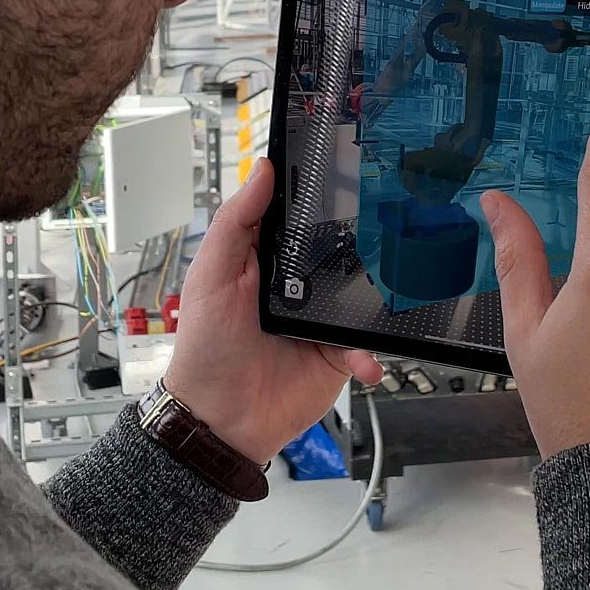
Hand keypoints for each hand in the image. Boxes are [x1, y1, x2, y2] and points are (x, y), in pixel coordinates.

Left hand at [164, 162, 383, 464]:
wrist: (219, 420)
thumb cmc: (205, 348)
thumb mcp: (212, 276)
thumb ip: (236, 222)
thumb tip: (262, 171)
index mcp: (267, 260)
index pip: (298, 218)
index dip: (317, 197)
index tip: (343, 170)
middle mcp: (297, 286)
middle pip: (340, 251)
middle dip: (363, 243)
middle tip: (383, 231)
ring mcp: (320, 320)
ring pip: (362, 296)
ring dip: (376, 297)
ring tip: (384, 296)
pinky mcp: (337, 354)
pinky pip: (365, 345)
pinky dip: (370, 352)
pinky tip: (363, 358)